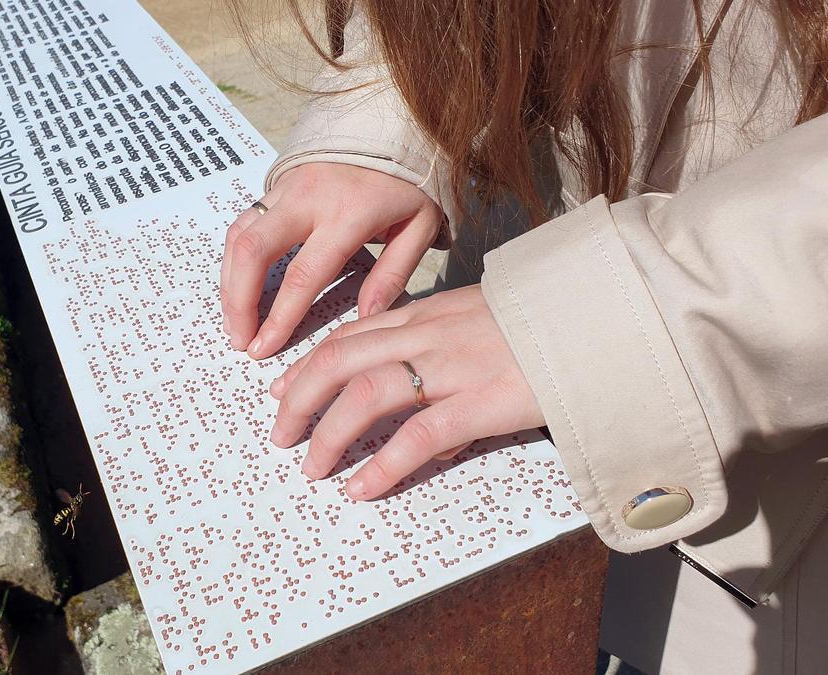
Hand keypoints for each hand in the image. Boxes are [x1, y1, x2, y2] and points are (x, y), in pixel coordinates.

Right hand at [220, 163, 443, 357]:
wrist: (390, 125)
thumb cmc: (408, 183)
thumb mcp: (418, 227)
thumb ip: (393, 274)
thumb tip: (365, 318)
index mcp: (348, 214)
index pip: (303, 274)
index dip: (280, 316)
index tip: (265, 348)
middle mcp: (308, 199)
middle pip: (254, 251)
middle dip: (238, 301)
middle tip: (239, 339)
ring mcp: (286, 189)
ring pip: (239, 236)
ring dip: (229, 283)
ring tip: (234, 321)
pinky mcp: (275, 186)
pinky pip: (242, 225)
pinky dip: (234, 260)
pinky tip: (238, 288)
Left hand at [268, 285, 544, 499]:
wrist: (602, 320)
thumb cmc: (546, 327)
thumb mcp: (483, 325)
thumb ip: (445, 357)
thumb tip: (422, 421)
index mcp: (428, 315)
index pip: (351, 335)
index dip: (309, 364)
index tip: (280, 388)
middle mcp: (430, 336)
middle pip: (341, 359)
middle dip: (300, 397)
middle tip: (279, 434)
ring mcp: (454, 367)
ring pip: (366, 394)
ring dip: (329, 434)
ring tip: (311, 468)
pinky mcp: (483, 402)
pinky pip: (419, 435)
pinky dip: (382, 465)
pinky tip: (361, 488)